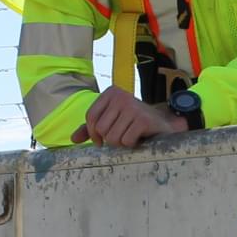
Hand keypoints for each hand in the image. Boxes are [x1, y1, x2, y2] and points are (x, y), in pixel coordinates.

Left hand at [71, 85, 189, 146]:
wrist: (162, 123)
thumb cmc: (133, 122)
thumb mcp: (111, 120)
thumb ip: (91, 128)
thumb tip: (73, 139)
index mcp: (110, 93)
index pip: (90, 117)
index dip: (93, 134)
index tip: (100, 141)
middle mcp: (120, 96)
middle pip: (101, 128)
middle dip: (110, 139)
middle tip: (122, 135)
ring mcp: (132, 106)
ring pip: (112, 137)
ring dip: (121, 143)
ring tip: (130, 135)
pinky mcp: (143, 119)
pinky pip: (126, 140)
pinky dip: (132, 144)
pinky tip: (139, 137)